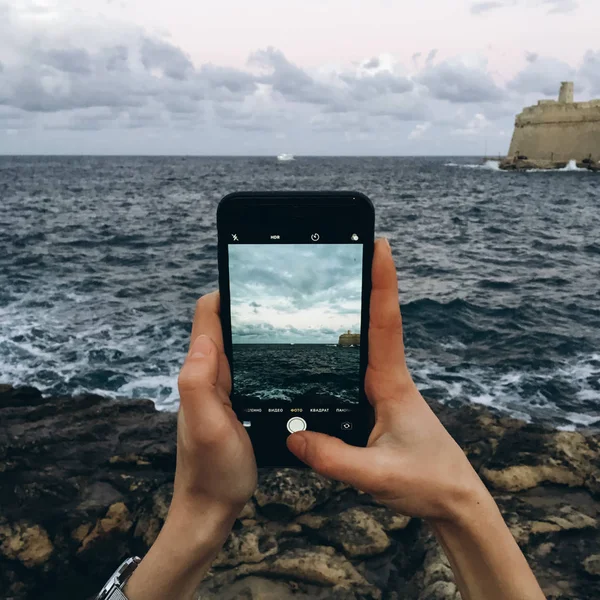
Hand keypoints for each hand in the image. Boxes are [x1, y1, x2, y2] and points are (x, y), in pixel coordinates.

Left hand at [125, 293, 257, 599]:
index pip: (206, 317)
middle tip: (284, 297)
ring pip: (236, 347)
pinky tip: (283, 359)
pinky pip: (246, 369)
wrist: (212, 509)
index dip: (225, 293)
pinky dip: (260, 355)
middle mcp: (209, 375)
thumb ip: (198, 382)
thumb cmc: (212, 470)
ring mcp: (222, 390)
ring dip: (254, 328)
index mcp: (201, 372)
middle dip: (245, 305)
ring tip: (289, 319)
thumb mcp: (206, 426)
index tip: (254, 279)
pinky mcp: (235, 404)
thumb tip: (203, 338)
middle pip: (223, 327)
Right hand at [287, 239, 485, 520]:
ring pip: (366, 343)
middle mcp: (389, 378)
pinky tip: (325, 350)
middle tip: (348, 249)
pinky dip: (344, 348)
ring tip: (333, 284)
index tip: (379, 245)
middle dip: (365, 283)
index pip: (386, 324)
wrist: (454, 499)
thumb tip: (293, 436)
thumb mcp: (375, 475)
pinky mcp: (380, 403)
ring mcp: (385, 390)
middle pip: (375, 321)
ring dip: (357, 311)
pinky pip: (358, 367)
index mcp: (392, 384)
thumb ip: (332, 458)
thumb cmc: (427, 481)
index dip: (382, 283)